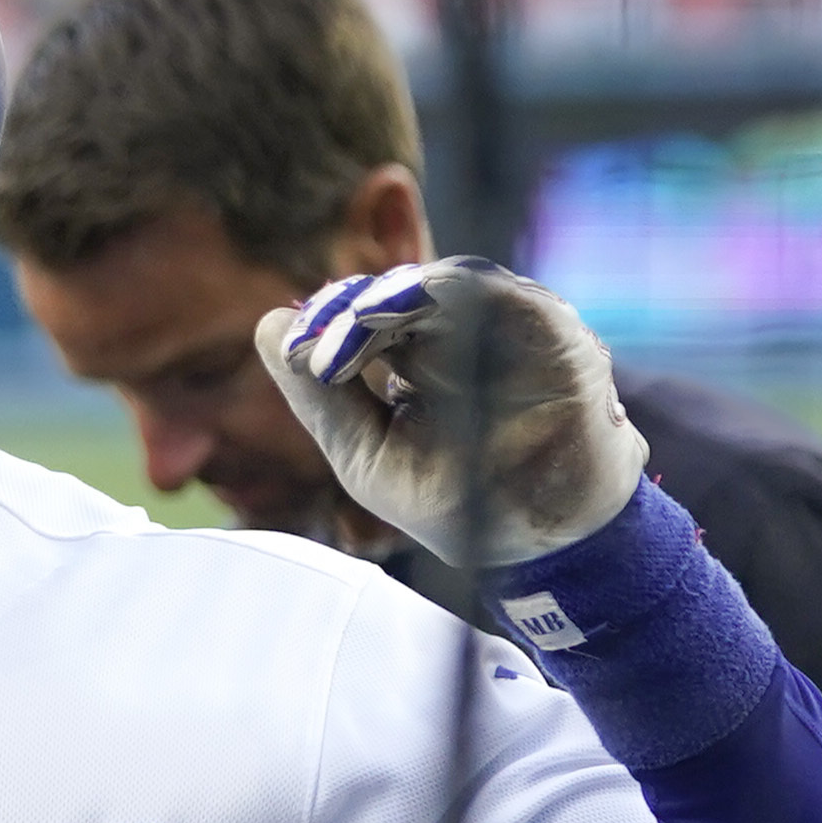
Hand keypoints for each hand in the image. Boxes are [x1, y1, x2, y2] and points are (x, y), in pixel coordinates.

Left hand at [255, 257, 645, 567]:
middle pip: (399, 289)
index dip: (328, 321)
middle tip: (315, 341)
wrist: (542, 541)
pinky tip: (407, 317)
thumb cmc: (459, 499)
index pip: (366, 312)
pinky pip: (502, 292)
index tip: (294, 348)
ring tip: (351, 327)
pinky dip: (451, 296)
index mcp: (418, 355)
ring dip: (392, 296)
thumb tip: (271, 325)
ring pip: (446, 281)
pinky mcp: (550, 328)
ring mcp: (510, 326)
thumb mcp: (368, 452)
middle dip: (350, 307)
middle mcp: (465, 333)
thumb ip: (320, 397)